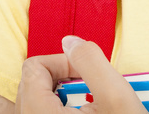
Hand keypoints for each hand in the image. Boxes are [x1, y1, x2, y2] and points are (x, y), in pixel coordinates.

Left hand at [15, 35, 147, 112]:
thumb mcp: (116, 96)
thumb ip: (90, 61)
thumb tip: (70, 42)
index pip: (33, 67)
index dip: (64, 63)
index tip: (89, 76)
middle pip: (32, 86)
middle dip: (63, 81)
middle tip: (92, 92)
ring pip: (37, 105)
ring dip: (62, 99)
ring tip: (90, 109)